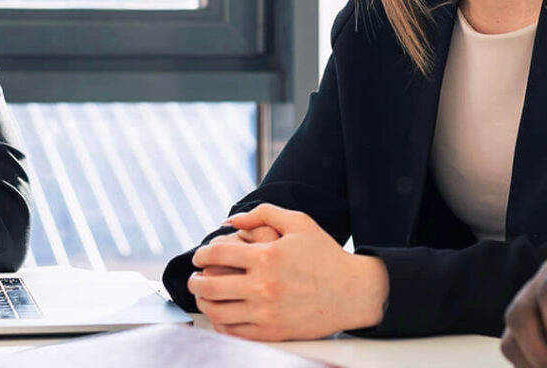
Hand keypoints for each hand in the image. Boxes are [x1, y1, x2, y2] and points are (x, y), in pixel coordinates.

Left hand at [187, 204, 387, 340]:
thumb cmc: (326, 256)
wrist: (352, 292)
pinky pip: (233, 331)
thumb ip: (263, 214)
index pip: (217, 253)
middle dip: (195, 281)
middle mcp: (262, 285)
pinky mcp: (271, 332)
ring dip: (203, 303)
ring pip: (217, 311)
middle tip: (194, 279)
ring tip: (204, 297)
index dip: (201, 254)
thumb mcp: (299, 223)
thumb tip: (230, 220)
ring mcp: (265, 312)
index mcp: (267, 256)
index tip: (199, 257)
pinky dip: (220, 324)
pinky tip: (221, 315)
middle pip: (210, 285)